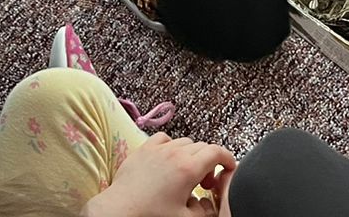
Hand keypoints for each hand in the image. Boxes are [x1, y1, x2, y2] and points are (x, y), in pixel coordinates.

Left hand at [84, 133, 235, 216]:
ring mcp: (158, 149)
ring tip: (187, 175)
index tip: (229, 167)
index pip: (217, 152)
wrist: (119, 212)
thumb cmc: (150, 216)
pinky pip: (164, 139)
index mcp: (188, 168)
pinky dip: (171, 147)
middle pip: (202, 146)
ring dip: (191, 155)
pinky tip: (168, 162)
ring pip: (185, 142)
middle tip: (205, 183)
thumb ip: (205, 211)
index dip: (228, 158)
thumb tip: (210, 204)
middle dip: (209, 162)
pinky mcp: (143, 150)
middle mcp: (174, 153)